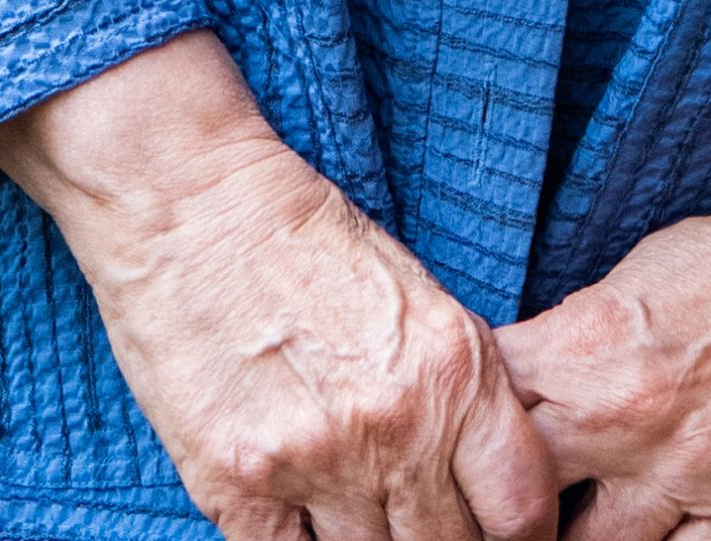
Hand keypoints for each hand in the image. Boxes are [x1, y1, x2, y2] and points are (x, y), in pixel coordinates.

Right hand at [0, 31, 559, 540]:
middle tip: (424, 521)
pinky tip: (301, 515)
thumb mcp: (421, 300)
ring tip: (360, 510)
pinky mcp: (237, 485)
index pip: (520, 510)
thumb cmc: (307, 241)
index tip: (502, 533)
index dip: (520, 536)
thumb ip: (461, 393)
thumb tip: (487, 483)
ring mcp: (313, 462)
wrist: (190, 204)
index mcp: (455, 372)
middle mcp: (395, 426)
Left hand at [492, 156, 710, 540]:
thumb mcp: (644, 271)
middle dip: (494, 512)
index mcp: (588, 345)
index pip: (484, 407)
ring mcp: (693, 479)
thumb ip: (580, 339)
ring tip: (556, 533)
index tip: (457, 444)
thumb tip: (534, 380)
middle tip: (485, 514)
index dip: (462, 431)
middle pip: (513, 501)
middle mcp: (628, 421)